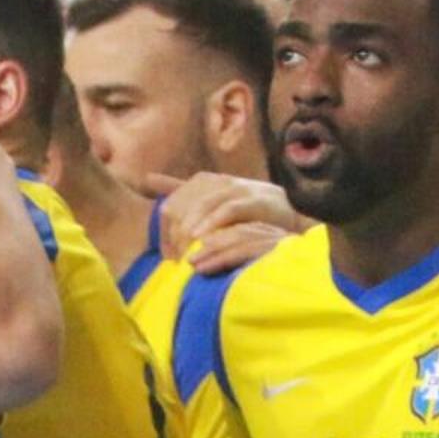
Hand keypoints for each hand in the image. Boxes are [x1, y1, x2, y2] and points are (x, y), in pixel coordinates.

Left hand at [150, 172, 301, 273]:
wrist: (291, 211)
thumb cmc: (249, 211)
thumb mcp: (212, 202)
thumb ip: (181, 191)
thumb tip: (148, 178)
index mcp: (204, 182)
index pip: (172, 203)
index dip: (165, 229)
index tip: (168, 257)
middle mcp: (218, 181)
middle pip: (185, 203)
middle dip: (176, 233)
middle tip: (176, 259)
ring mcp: (237, 188)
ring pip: (204, 205)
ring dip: (192, 229)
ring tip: (184, 250)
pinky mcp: (254, 199)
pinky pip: (228, 209)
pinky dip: (213, 223)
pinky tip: (203, 239)